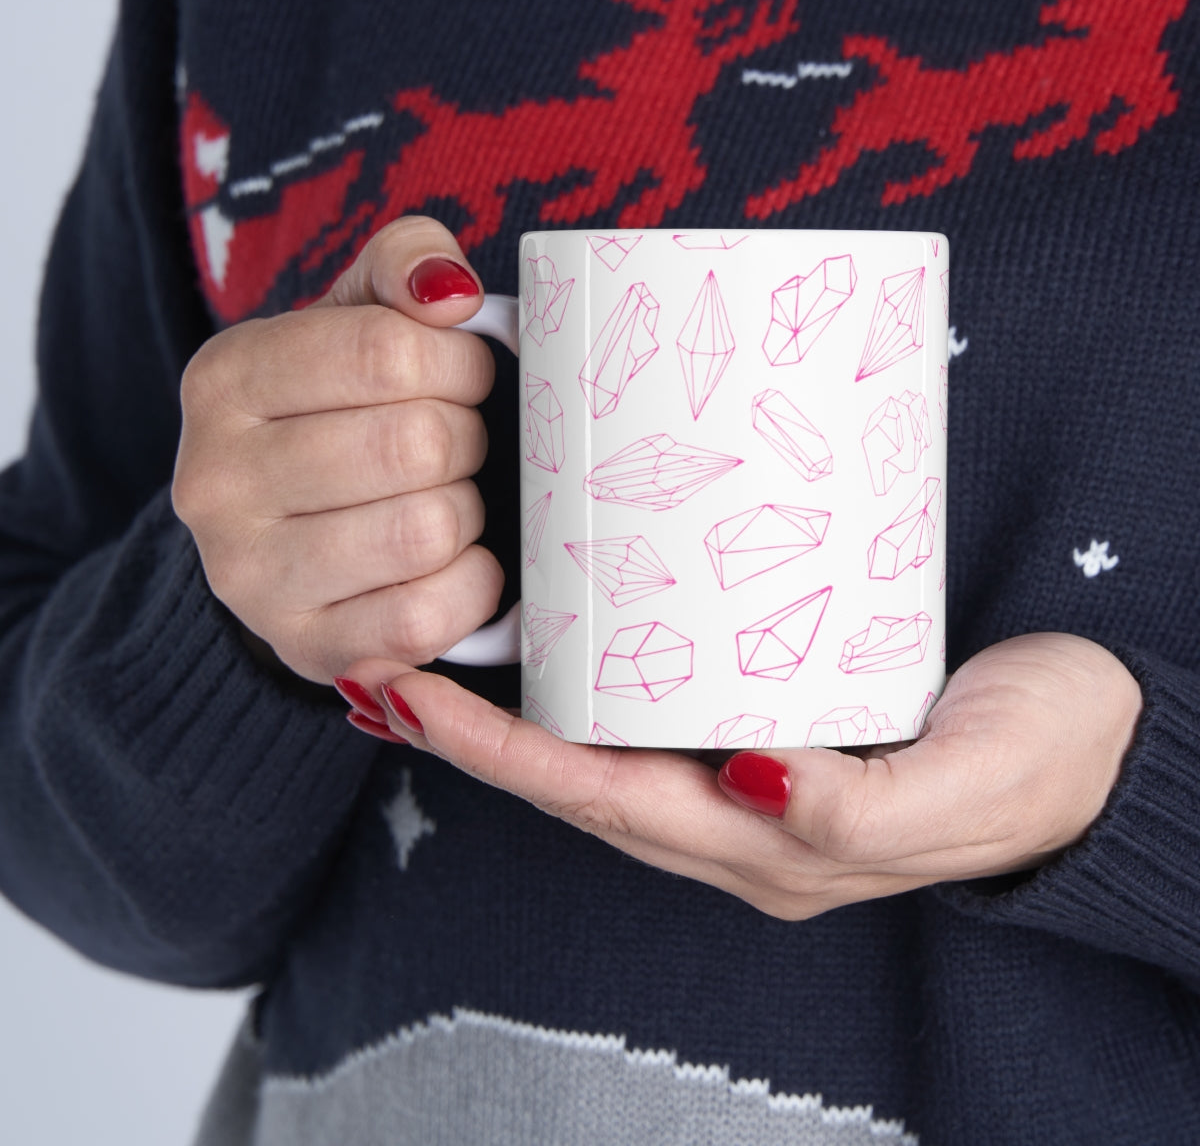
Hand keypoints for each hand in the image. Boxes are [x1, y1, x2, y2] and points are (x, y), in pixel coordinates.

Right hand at [172, 217, 502, 682]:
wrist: (290, 533)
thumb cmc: (341, 412)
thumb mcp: (357, 316)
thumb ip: (404, 265)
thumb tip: (450, 292)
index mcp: (226, 379)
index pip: (387, 352)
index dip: (460, 364)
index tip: (464, 376)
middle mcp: (216, 482)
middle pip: (416, 444)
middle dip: (466, 439)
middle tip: (457, 444)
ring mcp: (252, 578)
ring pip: (426, 530)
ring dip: (467, 511)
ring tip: (446, 499)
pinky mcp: (307, 648)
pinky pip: (426, 617)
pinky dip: (471, 585)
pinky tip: (455, 562)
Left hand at [341, 633, 1141, 918]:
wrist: (1101, 742)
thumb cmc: (1042, 762)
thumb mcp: (966, 785)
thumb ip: (860, 808)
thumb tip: (752, 781)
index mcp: (774, 849)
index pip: (604, 802)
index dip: (502, 756)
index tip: (410, 697)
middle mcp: (742, 823)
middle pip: (579, 783)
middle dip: (474, 738)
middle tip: (385, 664)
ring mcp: (751, 781)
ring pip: (606, 754)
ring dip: (514, 718)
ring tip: (436, 655)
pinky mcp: (774, 728)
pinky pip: (654, 720)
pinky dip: (586, 693)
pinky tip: (556, 648)